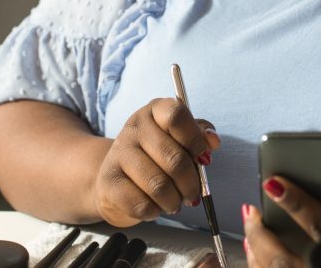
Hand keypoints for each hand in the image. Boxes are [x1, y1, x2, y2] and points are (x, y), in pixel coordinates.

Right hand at [93, 98, 219, 226]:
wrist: (117, 177)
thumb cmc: (157, 155)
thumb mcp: (179, 138)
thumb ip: (200, 135)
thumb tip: (212, 141)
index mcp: (156, 110)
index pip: (177, 117)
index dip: (195, 141)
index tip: (204, 160)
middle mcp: (135, 126)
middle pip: (174, 158)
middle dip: (191, 183)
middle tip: (193, 194)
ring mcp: (118, 152)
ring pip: (158, 185)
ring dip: (174, 201)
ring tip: (175, 202)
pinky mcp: (108, 181)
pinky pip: (141, 204)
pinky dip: (155, 211)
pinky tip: (155, 207)